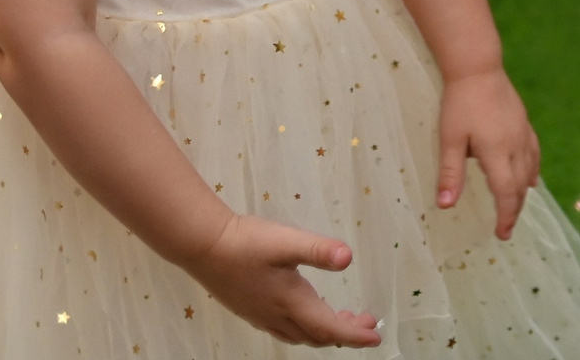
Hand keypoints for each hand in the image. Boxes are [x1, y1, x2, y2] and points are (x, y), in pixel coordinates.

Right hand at [185, 212, 382, 346]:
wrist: (203, 246)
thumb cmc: (246, 243)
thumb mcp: (287, 242)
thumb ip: (319, 250)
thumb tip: (348, 258)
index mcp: (291, 302)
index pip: (329, 328)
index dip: (354, 335)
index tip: (376, 337)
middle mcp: (277, 315)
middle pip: (316, 336)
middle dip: (343, 333)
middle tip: (365, 323)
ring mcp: (262, 315)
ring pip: (299, 335)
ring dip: (324, 332)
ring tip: (343, 319)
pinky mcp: (251, 309)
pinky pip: (285, 329)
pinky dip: (305, 326)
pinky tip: (307, 311)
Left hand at [436, 68, 537, 241]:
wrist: (478, 68)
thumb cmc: (459, 103)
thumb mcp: (450, 139)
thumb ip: (451, 174)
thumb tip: (446, 207)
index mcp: (498, 152)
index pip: (506, 193)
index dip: (505, 216)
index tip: (501, 234)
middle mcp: (516, 145)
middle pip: (520, 186)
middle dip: (514, 210)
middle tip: (507, 229)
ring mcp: (523, 133)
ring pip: (530, 171)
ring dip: (523, 193)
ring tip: (516, 208)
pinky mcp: (524, 123)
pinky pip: (534, 154)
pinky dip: (533, 171)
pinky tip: (532, 178)